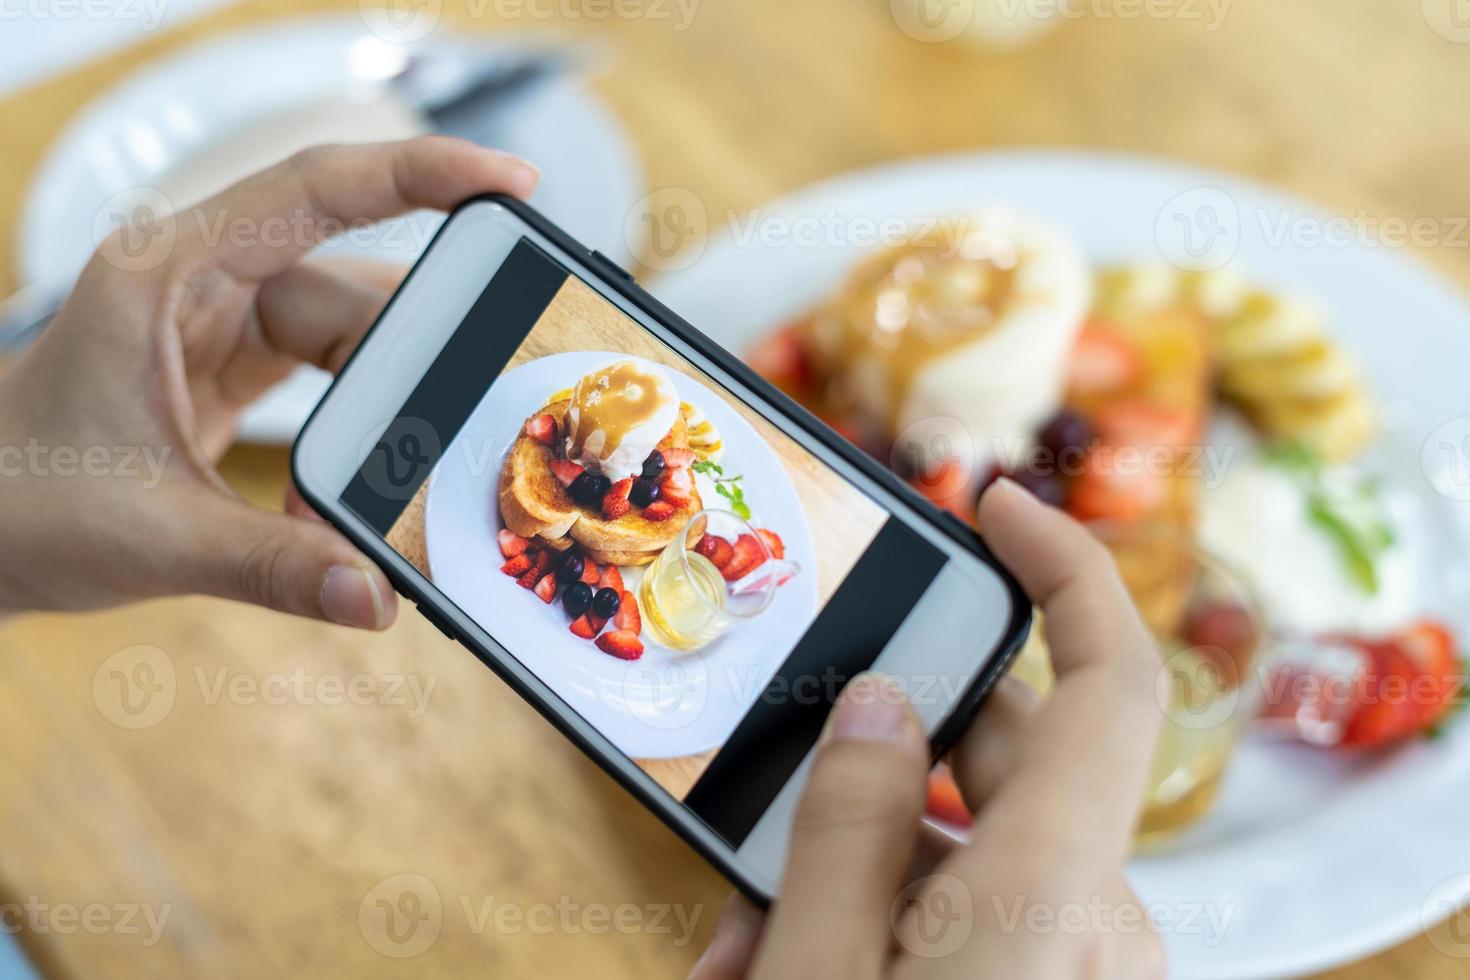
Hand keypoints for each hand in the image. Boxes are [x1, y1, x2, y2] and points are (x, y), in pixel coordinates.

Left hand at [0, 138, 537, 626]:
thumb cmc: (16, 503)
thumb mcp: (150, 534)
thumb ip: (272, 565)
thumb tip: (375, 597)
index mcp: (167, 274)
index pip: (316, 190)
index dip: (422, 171)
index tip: (512, 183)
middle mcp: (202, 281)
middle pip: (353, 277)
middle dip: (429, 335)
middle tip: (497, 379)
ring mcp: (221, 322)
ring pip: (351, 330)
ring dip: (394, 394)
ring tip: (432, 449)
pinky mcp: (235, 366)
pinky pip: (331, 373)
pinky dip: (362, 423)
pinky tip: (365, 478)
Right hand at [691, 478, 1166, 979]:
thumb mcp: (816, 970)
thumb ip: (844, 829)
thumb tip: (877, 703)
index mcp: (1054, 894)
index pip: (1112, 683)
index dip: (1068, 569)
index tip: (1000, 506)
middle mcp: (1097, 920)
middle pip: (998, 764)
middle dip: (868, 776)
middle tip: (756, 813)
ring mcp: (1085, 962)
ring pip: (972, 849)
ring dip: (860, 874)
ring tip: (749, 945)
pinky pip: (983, 914)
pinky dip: (893, 920)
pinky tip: (792, 962)